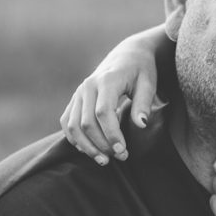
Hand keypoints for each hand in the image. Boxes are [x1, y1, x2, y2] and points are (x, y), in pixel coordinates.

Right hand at [60, 42, 158, 164]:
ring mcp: (78, 93)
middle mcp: (88, 86)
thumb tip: (141, 124)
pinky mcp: (75, 99)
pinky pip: (67, 122)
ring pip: (73, 125)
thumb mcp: (149, 83)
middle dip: (101, 144)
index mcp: (107, 80)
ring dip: (86, 146)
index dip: (111, 134)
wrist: (127, 56)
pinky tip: (90, 150)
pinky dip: (75, 139)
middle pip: (86, 122)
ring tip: (104, 160)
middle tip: (120, 157)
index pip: (103, 112)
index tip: (123, 150)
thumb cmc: (141, 71)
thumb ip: (144, 103)